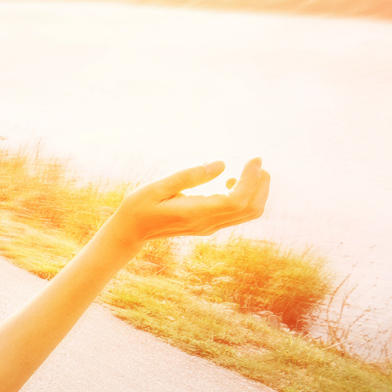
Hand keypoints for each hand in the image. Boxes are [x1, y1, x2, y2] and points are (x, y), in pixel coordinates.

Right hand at [106, 158, 269, 241]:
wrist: (130, 233)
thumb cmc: (138, 207)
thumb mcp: (157, 187)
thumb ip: (189, 176)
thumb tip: (221, 164)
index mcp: (194, 213)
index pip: (236, 200)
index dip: (251, 179)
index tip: (254, 159)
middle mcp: (207, 223)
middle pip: (250, 208)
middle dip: (261, 184)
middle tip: (255, 162)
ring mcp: (209, 226)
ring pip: (248, 213)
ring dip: (257, 191)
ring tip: (248, 170)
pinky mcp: (209, 225)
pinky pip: (238, 213)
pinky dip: (246, 196)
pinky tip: (230, 182)